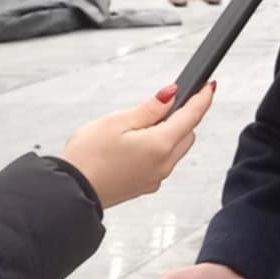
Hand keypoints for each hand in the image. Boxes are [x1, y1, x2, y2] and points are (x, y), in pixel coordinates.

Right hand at [61, 82, 216, 207]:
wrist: (71, 192)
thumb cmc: (88, 158)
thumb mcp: (116, 122)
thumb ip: (148, 109)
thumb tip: (170, 95)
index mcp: (160, 145)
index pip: (191, 117)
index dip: (202, 98)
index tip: (208, 86)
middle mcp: (163, 164)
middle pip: (187, 134)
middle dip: (183, 116)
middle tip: (164, 103)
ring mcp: (156, 178)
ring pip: (176, 149)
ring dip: (170, 133)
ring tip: (140, 125)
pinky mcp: (146, 186)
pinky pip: (162, 162)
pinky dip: (158, 149)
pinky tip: (136, 144)